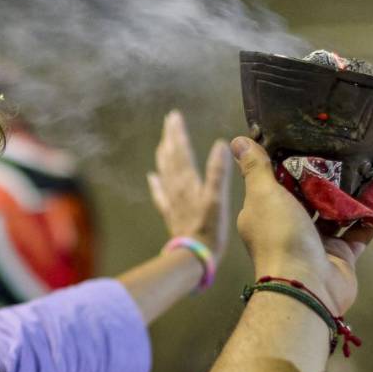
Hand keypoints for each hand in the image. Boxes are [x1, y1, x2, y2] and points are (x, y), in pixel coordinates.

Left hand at [147, 110, 231, 259]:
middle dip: (170, 138)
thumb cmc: (209, 229)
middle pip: (171, 157)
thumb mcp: (218, 199)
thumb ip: (218, 172)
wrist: (193, 256)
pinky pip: (160, 194)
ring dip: (164, 155)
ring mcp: (172, 201)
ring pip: (165, 172)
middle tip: (169, 121)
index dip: (178, 133)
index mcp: (188, 181)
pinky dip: (156, 183)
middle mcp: (177, 188)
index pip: (181, 151)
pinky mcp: (170, 214)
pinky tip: (152, 177)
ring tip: (162, 142)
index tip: (175, 115)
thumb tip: (220, 145)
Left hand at [229, 136, 368, 316]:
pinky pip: (359, 232)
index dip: (291, 163)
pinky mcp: (341, 254)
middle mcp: (289, 227)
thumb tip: (238, 140)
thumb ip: (256, 168)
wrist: (305, 285)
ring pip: (336, 213)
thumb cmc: (280, 236)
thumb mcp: (264, 194)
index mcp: (265, 213)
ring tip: (370, 167)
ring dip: (351, 195)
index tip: (311, 138)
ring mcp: (316, 242)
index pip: (277, 182)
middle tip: (349, 150)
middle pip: (309, 197)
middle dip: (326, 178)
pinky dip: (371, 217)